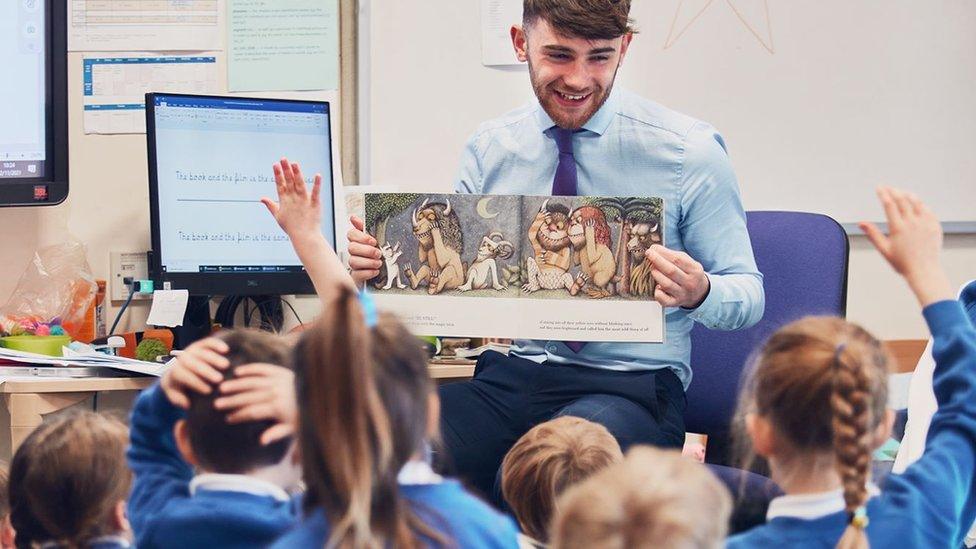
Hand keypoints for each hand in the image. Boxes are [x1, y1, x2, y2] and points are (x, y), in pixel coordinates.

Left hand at [160, 338, 228, 408]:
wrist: (176, 369)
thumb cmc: (179, 385)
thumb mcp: (174, 394)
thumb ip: (178, 400)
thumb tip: (187, 404)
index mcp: (175, 371)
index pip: (183, 375)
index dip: (195, 383)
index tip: (208, 391)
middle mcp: (182, 358)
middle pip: (193, 363)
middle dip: (206, 371)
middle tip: (219, 380)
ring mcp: (192, 349)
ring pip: (202, 352)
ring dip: (214, 358)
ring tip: (226, 366)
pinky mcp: (201, 344)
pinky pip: (208, 342)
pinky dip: (217, 344)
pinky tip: (226, 350)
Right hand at [214, 363, 296, 444]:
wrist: (319, 395)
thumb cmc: (304, 415)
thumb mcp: (293, 428)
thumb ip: (276, 433)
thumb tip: (261, 441)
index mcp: (278, 408)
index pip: (252, 412)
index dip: (239, 416)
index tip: (228, 418)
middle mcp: (276, 392)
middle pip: (249, 397)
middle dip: (232, 401)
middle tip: (217, 404)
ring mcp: (278, 380)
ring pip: (252, 382)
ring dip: (236, 385)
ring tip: (222, 389)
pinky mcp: (281, 371)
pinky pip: (262, 369)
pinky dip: (250, 369)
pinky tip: (237, 372)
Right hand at [261, 158, 321, 239]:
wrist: (304, 237)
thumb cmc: (291, 227)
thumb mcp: (278, 216)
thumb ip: (270, 205)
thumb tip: (262, 198)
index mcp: (284, 201)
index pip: (280, 185)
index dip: (278, 174)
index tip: (275, 164)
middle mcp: (293, 199)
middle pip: (289, 182)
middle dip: (286, 170)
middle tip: (283, 158)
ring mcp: (304, 200)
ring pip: (300, 184)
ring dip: (297, 174)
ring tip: (294, 163)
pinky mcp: (315, 204)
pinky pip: (316, 192)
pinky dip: (317, 184)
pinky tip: (318, 175)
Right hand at [347, 215, 381, 283]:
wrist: (386, 271)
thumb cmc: (377, 253)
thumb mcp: (376, 238)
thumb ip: (365, 227)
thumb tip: (352, 217)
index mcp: (357, 240)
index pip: (351, 234)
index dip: (362, 237)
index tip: (373, 241)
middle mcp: (354, 252)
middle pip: (351, 248)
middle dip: (367, 251)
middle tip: (378, 253)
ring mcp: (354, 263)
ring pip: (353, 261)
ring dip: (368, 262)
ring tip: (378, 263)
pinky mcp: (356, 276)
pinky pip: (356, 274)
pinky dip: (367, 273)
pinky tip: (375, 271)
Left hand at [646, 245, 709, 307]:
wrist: (700, 293)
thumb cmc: (690, 274)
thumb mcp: (689, 262)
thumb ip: (674, 256)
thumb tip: (655, 249)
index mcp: (695, 270)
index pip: (678, 259)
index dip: (663, 253)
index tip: (653, 248)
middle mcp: (690, 283)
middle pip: (671, 271)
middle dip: (657, 261)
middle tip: (648, 254)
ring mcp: (683, 294)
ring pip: (666, 284)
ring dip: (656, 274)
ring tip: (652, 268)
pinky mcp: (675, 303)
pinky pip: (664, 300)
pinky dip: (658, 293)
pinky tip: (657, 287)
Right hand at [859, 186, 951, 306]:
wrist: (924, 271)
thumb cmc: (903, 263)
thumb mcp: (884, 249)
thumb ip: (872, 233)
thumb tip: (861, 223)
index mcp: (898, 228)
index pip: (889, 204)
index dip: (883, 193)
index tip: (879, 188)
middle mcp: (912, 223)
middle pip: (902, 199)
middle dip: (894, 191)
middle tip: (888, 187)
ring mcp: (925, 223)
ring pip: (916, 202)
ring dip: (908, 195)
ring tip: (902, 192)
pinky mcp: (934, 226)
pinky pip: (928, 210)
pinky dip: (920, 204)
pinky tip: (916, 204)